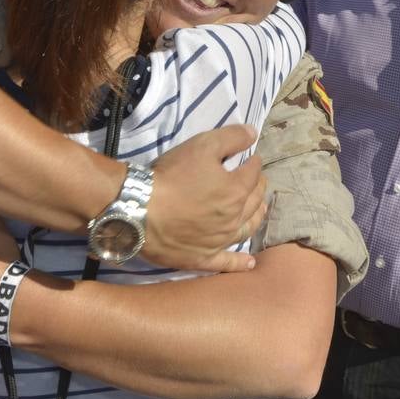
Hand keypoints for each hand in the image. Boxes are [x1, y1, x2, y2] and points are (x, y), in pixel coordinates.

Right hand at [142, 124, 266, 273]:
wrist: (139, 209)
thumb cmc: (172, 175)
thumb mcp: (202, 145)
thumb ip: (231, 137)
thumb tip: (253, 134)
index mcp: (236, 191)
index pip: (253, 174)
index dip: (254, 163)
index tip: (251, 159)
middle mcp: (234, 218)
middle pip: (254, 201)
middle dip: (258, 187)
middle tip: (256, 180)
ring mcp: (220, 241)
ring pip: (246, 229)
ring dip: (256, 217)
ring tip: (260, 210)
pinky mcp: (203, 258)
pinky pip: (226, 262)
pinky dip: (240, 263)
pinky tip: (250, 264)